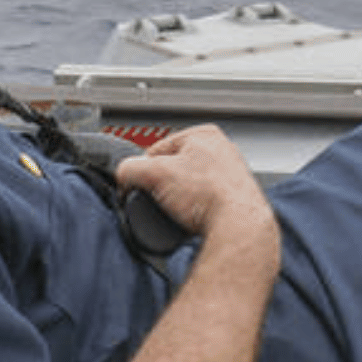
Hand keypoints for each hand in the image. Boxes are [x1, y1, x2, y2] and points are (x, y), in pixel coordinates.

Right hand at [115, 125, 277, 266]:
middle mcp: (223, 150)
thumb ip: (129, 169)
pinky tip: (194, 217)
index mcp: (205, 133)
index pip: (160, 147)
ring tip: (179, 211)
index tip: (140, 183)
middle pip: (176, 167)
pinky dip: (197, 209)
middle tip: (161, 200)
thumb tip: (123, 176)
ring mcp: (233, 174)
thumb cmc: (210, 196)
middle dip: (165, 184)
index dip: (145, 168)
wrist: (238, 228)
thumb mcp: (154, 174)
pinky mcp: (237, 198)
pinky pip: (205, 202)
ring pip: (191, 186)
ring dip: (181, 199)